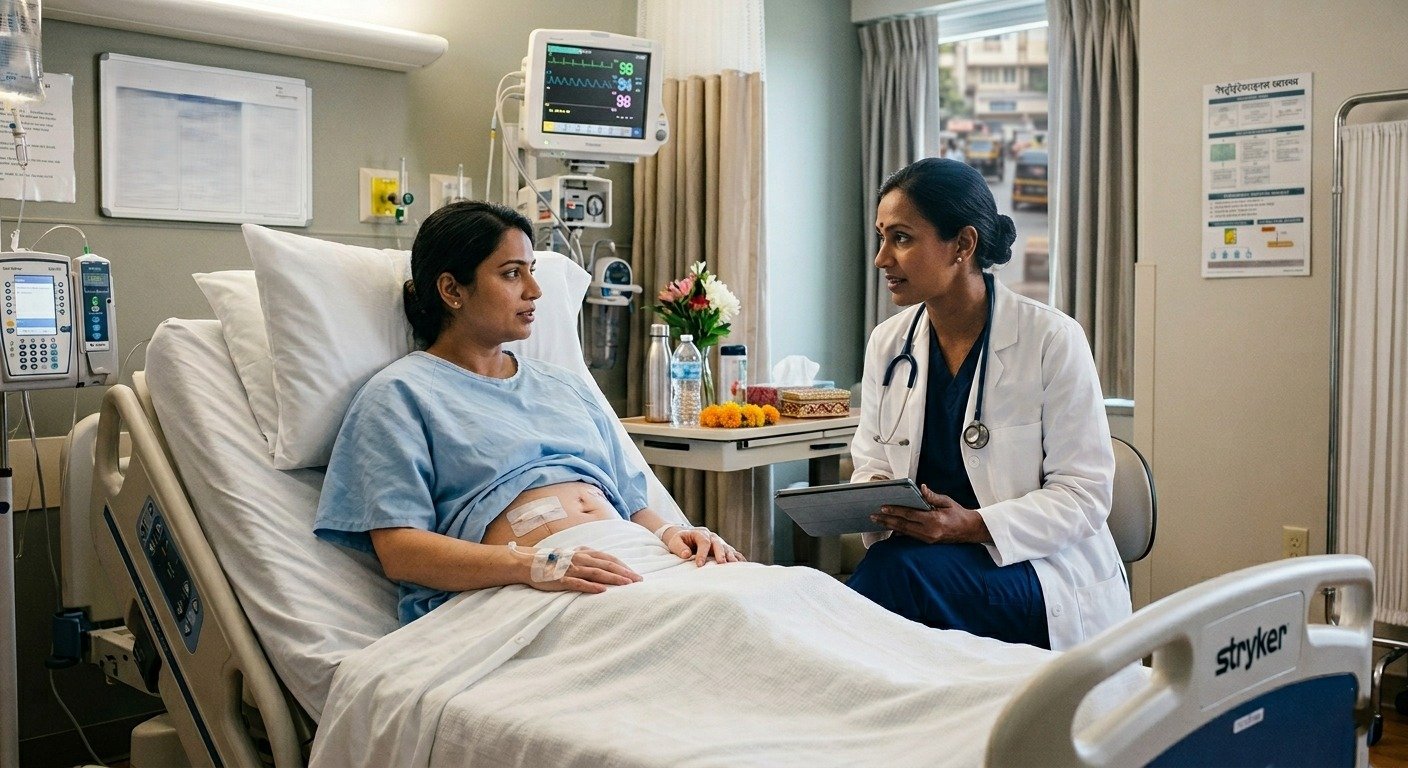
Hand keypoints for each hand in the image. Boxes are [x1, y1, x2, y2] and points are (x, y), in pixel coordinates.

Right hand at [526, 547, 641, 593]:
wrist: (529, 563)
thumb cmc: (552, 560)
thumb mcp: (572, 554)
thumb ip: (587, 557)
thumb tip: (603, 562)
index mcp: (584, 553)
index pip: (609, 558)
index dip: (623, 565)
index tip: (635, 574)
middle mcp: (580, 559)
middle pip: (607, 565)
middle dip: (624, 573)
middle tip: (638, 580)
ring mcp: (571, 569)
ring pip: (597, 573)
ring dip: (613, 579)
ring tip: (627, 584)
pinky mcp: (562, 580)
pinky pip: (579, 583)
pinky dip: (592, 587)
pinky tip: (603, 591)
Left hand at [665, 527, 745, 565]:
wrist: (685, 536)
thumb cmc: (679, 540)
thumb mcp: (675, 542)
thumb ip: (679, 547)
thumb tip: (686, 554)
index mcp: (700, 533)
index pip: (703, 542)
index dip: (702, 553)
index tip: (699, 565)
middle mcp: (711, 537)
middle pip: (718, 544)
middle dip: (720, 553)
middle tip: (721, 563)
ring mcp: (718, 542)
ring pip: (726, 548)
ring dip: (731, 556)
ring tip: (735, 565)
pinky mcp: (723, 548)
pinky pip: (732, 552)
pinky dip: (738, 558)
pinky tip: (744, 565)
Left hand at [869, 484, 990, 543]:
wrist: (969, 530)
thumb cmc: (958, 514)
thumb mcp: (947, 502)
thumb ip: (932, 496)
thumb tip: (922, 488)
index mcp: (934, 520)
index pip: (910, 515)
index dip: (895, 511)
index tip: (883, 507)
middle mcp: (929, 532)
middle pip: (903, 525)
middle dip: (887, 520)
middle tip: (874, 516)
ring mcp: (928, 539)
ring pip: (904, 532)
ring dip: (890, 526)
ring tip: (878, 521)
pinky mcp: (927, 542)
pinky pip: (910, 537)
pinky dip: (899, 532)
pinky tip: (890, 528)